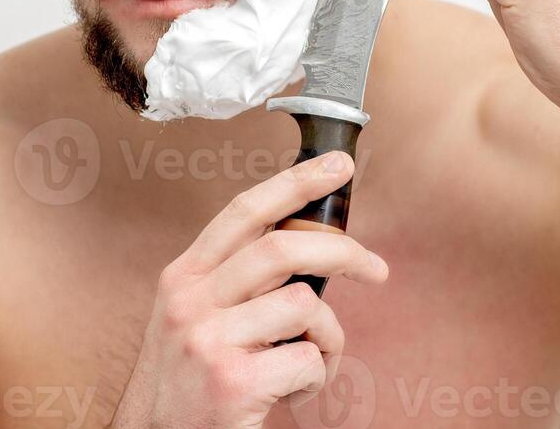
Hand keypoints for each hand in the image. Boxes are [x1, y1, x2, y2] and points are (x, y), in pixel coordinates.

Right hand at [110, 151, 387, 428]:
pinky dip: (318, 376)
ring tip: (314, 358)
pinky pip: (308, 360)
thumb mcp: (190, 314)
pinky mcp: (233, 383)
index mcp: (184, 275)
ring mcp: (210, 340)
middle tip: (375, 269)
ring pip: (305, 305)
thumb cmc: (184, 380)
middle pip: (284, 248)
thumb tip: (304, 244)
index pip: (244, 211)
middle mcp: (191, 299)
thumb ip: (232, 278)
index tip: (336, 167)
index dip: (294, 182)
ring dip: (329, 335)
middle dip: (343, 252)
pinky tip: (295, 391)